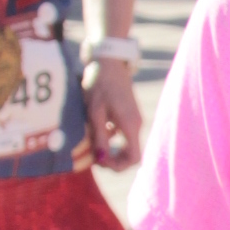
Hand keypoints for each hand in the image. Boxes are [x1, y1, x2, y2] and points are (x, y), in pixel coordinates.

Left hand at [85, 53, 142, 168]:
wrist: (108, 62)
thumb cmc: (99, 84)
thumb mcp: (95, 112)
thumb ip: (99, 137)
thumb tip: (101, 160)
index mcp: (130, 125)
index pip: (134, 158)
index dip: (118, 166)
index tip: (100, 161)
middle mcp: (136, 124)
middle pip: (131, 154)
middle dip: (113, 160)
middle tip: (94, 156)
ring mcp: (134, 119)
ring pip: (126, 145)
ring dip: (111, 149)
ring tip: (92, 141)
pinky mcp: (129, 115)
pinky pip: (124, 135)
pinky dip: (111, 139)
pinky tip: (97, 130)